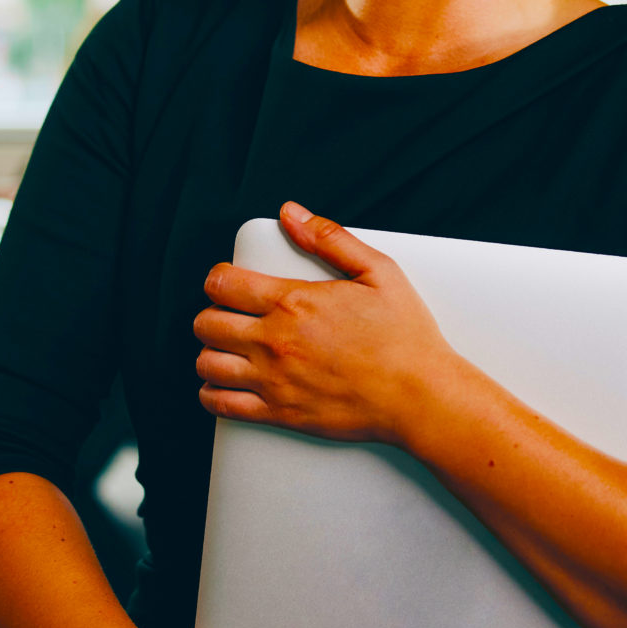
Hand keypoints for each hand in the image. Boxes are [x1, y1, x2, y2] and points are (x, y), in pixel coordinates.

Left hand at [194, 203, 474, 446]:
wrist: (419, 395)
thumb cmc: (404, 336)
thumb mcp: (377, 271)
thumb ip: (330, 238)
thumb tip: (291, 214)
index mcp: (293, 302)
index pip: (222, 284)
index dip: (218, 279)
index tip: (227, 283)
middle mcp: (275, 341)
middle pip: (207, 323)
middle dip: (212, 314)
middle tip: (229, 316)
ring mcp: (273, 380)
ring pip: (207, 363)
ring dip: (210, 353)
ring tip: (228, 349)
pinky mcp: (279, 413)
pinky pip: (221, 405)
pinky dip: (212, 393)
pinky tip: (224, 385)